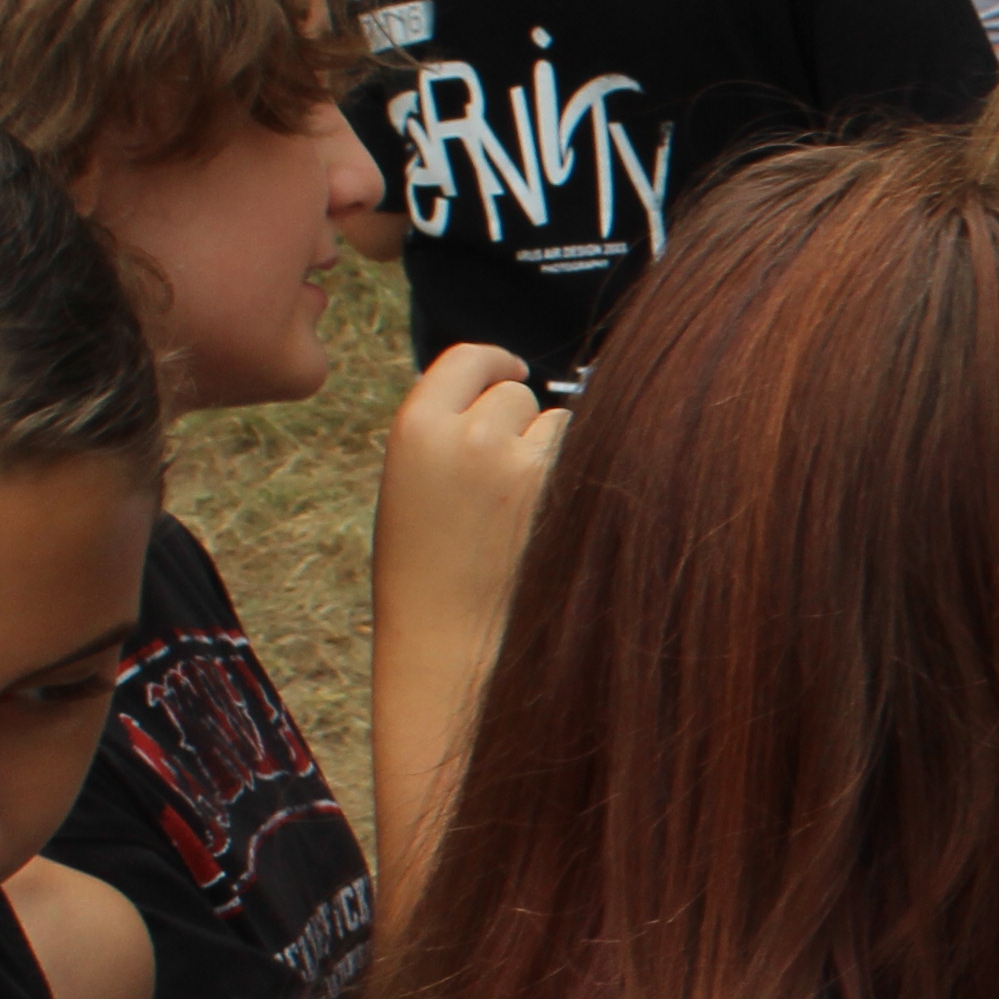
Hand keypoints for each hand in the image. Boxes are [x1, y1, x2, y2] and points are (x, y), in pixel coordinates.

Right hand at [377, 343, 561, 640]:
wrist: (449, 639)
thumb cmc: (426, 566)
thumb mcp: (413, 481)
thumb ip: (450, 428)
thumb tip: (512, 386)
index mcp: (417, 427)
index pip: (471, 359)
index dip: (495, 363)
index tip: (512, 369)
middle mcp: (472, 435)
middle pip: (517, 393)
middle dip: (516, 422)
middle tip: (498, 477)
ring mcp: (523, 465)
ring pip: (556, 423)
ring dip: (549, 450)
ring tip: (516, 510)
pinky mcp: (565, 496)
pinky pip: (584, 458)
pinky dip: (574, 479)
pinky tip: (545, 519)